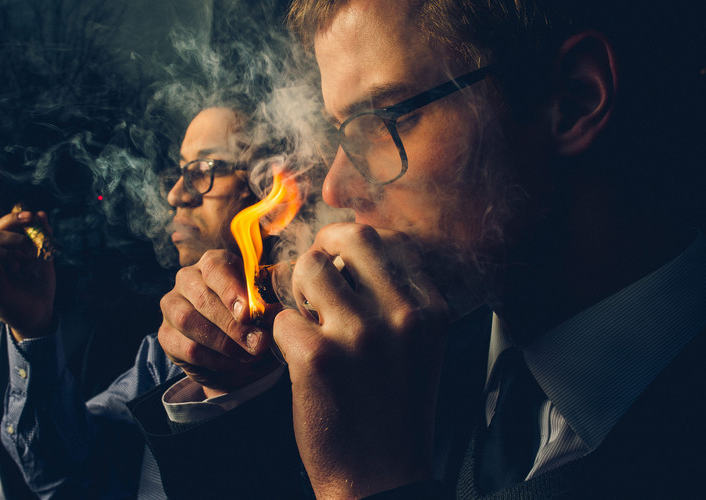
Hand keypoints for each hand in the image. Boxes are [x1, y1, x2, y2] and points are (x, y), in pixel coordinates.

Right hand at [0, 210, 55, 340]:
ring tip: (21, 265)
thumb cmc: (39, 285)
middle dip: (14, 238)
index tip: (31, 217)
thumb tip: (40, 214)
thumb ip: (43, 236)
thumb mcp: (45, 257)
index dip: (13, 218)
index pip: (0, 226)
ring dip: (4, 252)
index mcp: (4, 249)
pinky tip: (12, 273)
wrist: (41, 312)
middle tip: (31, 252)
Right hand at [158, 249, 278, 395]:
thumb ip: (269, 302)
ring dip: (224, 343)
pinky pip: (187, 347)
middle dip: (233, 325)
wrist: (241, 354)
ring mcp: (172, 305)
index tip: (248, 314)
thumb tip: (273, 307)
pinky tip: (234, 364)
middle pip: (202, 297)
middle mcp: (188, 278)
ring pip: (189, 321)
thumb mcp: (267, 307)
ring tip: (250, 355)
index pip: (216, 268)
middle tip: (259, 343)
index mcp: (214, 263)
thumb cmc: (256, 321)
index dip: (231, 291)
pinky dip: (214, 359)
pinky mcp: (166, 334)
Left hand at [273, 223, 451, 497]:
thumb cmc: (394, 407)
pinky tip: (299, 360)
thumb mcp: (417, 346)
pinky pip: (283, 317)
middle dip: (324, 249)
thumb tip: (347, 250)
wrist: (380, 476)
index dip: (356, 244)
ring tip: (307, 321)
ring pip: (310, 268)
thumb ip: (396, 297)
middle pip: (351, 237)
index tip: (342, 261)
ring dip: (299, 290)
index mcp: (431, 310)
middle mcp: (402, 315)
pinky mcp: (318, 357)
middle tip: (314, 278)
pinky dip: (283, 335)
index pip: (390, 240)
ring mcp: (360, 334)